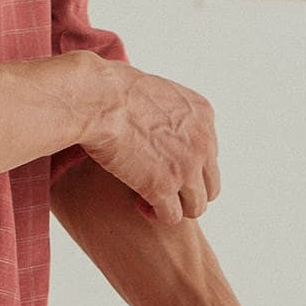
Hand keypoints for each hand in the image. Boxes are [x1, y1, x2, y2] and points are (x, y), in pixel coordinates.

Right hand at [79, 58, 220, 225]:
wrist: (97, 98)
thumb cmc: (111, 88)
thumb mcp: (154, 89)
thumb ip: (166, 110)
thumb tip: (154, 119)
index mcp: (202, 114)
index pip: (208, 152)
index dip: (184, 162)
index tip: (160, 162)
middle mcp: (202, 142)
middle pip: (208, 183)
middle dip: (185, 189)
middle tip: (158, 186)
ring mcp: (186, 167)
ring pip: (196, 205)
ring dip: (174, 205)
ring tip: (148, 198)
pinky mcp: (163, 187)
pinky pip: (172, 216)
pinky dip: (157, 215)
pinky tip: (139, 204)